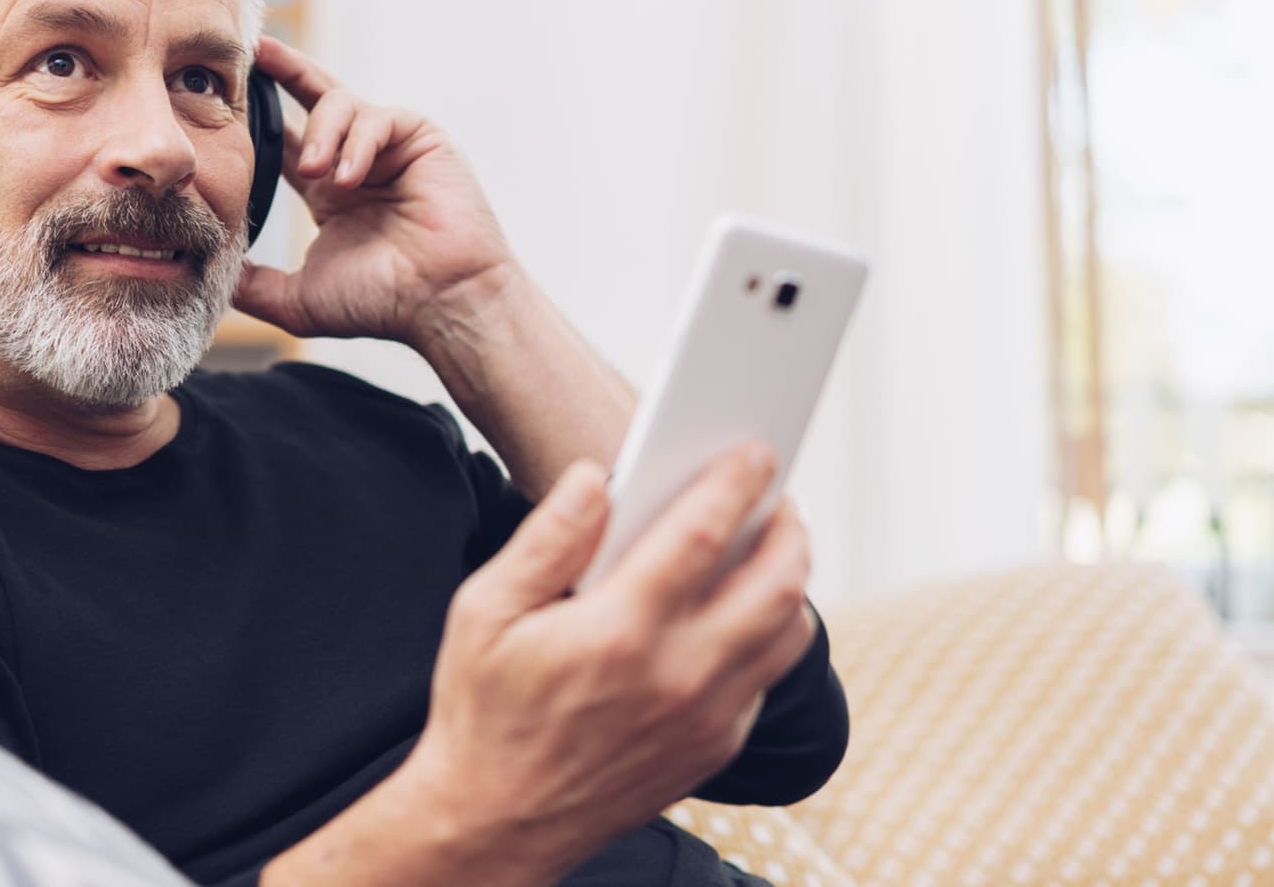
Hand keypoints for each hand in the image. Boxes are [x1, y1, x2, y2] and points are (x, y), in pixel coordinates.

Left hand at [232, 36, 514, 346]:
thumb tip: (206, 277)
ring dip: (322, 134)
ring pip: (339, 105)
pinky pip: (377, 118)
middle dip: (284, 71)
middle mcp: (356, 161)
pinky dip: (357, 143)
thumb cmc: (381, 302)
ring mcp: (389, 147)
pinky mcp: (420, 138)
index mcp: (327, 191)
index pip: (286, 138)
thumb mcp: (297, 298)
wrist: (440, 302)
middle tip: (253, 53)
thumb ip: (253, 285)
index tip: (225, 94)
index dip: (259, 114)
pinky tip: (349, 178)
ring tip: (315, 172)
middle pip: (314, 97)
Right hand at [400, 446, 816, 880]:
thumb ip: (546, 539)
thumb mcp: (484, 612)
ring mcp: (705, 719)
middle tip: (775, 495)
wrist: (494, 821)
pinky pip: (765, 678)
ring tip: (768, 546)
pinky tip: (737, 610)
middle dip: (787, 525)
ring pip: (787, 632)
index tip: (752, 451)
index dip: (735, 482)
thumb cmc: (483, 711)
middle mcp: (677, 676)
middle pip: (776, 582)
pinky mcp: (713, 748)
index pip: (703, 534)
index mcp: (618, 632)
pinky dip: (767, 633)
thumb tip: (595, 479)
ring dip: (790, 578)